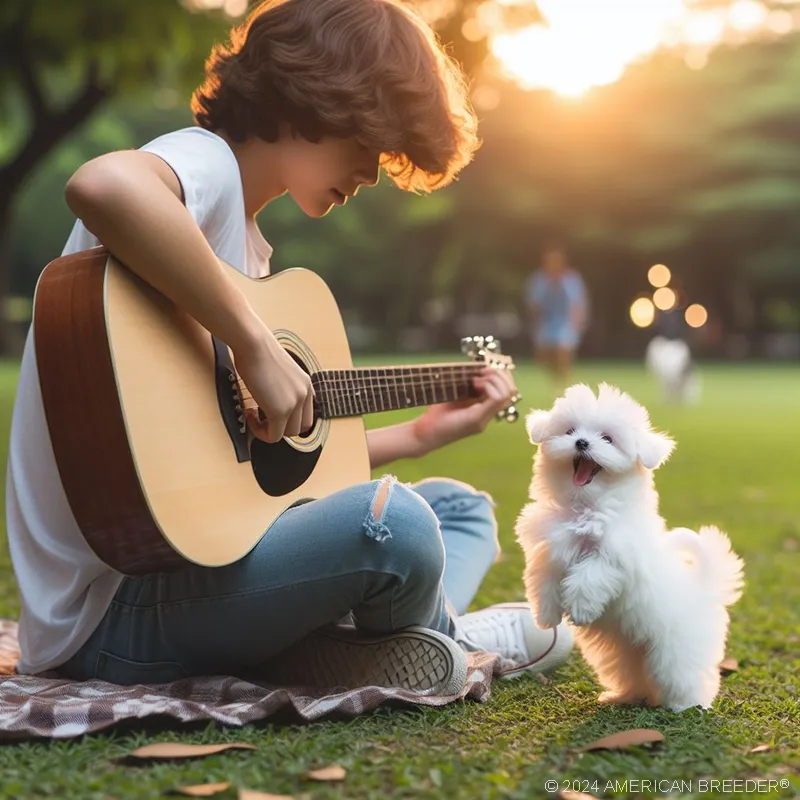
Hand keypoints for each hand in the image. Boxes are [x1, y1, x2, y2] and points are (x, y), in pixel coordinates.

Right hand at [231, 329, 313, 443]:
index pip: (306, 414)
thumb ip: (282, 387)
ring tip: (254, 415)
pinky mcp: (280, 411)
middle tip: (262, 418)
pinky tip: (250, 415)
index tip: (271, 413)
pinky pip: (273, 436)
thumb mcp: (279, 371)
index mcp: (306, 385)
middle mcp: (304, 394)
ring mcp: (294, 404)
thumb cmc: (258, 350)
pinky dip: (260, 432)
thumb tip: (271, 400)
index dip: (289, 420)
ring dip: (270, 430)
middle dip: (280, 427)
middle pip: (299, 427)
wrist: (253, 343)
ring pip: (287, 434)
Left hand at [409, 366, 516, 453]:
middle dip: (500, 375)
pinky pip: (496, 399)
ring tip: (477, 379)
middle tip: (482, 371)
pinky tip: (475, 384)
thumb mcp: (453, 396)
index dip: (500, 375)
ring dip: (494, 379)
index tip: (482, 369)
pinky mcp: (476, 419)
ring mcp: (483, 419)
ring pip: (506, 394)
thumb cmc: (435, 415)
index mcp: (483, 410)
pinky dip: (488, 386)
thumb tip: (475, 369)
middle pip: (510, 392)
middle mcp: (487, 416)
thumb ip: (466, 387)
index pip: (506, 391)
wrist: (424, 435)